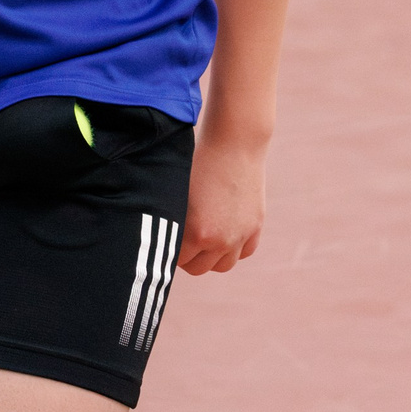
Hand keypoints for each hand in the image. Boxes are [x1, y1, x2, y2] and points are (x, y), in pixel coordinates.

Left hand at [178, 130, 266, 274]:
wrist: (234, 143)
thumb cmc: (197, 162)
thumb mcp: (177, 192)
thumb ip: (170, 220)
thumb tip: (155, 239)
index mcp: (196, 233)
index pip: (177, 261)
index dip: (169, 251)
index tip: (165, 241)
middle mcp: (220, 240)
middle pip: (199, 267)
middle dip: (188, 257)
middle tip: (182, 242)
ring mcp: (241, 235)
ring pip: (223, 264)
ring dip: (212, 257)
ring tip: (203, 240)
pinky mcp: (255, 226)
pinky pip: (244, 252)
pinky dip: (234, 248)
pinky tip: (224, 233)